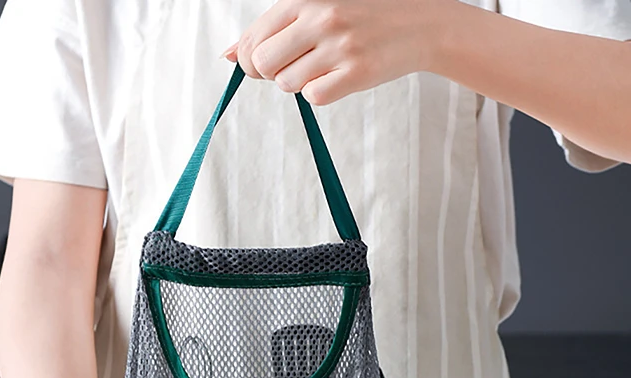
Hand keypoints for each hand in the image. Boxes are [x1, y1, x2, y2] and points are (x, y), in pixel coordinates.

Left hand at [223, 0, 453, 103]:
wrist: (420, 23)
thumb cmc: (360, 17)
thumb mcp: (315, 10)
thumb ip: (271, 30)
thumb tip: (226, 55)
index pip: (252, 40)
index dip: (250, 61)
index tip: (268, 63)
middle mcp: (320, 17)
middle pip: (262, 65)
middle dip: (272, 74)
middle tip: (297, 66)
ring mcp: (339, 46)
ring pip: (287, 84)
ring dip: (300, 83)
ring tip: (325, 66)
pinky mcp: (356, 74)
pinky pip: (314, 98)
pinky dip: (322, 94)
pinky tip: (340, 77)